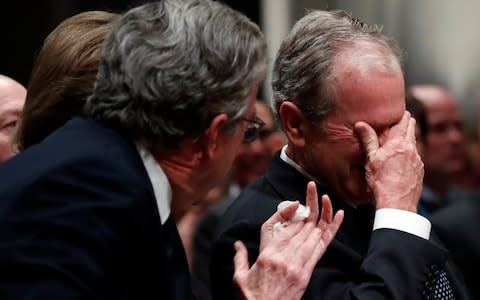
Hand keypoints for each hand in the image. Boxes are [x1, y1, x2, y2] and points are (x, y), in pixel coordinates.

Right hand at [233, 181, 343, 299]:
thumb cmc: (252, 297)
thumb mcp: (240, 277)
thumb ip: (240, 258)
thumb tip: (237, 245)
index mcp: (267, 254)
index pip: (284, 227)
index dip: (293, 211)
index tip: (298, 203)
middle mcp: (284, 257)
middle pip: (300, 227)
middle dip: (309, 206)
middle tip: (313, 190)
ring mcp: (297, 265)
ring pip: (312, 234)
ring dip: (319, 215)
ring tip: (324, 198)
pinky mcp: (306, 274)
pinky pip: (321, 248)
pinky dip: (331, 230)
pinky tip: (337, 215)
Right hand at [354, 111, 423, 212]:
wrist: (397, 203)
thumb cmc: (381, 182)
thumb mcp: (371, 159)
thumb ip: (368, 140)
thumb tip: (360, 124)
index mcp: (398, 144)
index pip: (402, 123)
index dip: (402, 116)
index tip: (401, 111)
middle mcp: (411, 149)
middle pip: (412, 130)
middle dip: (408, 123)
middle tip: (405, 119)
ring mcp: (417, 160)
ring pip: (414, 144)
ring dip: (409, 139)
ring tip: (403, 138)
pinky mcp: (420, 171)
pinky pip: (416, 157)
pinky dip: (410, 153)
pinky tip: (404, 158)